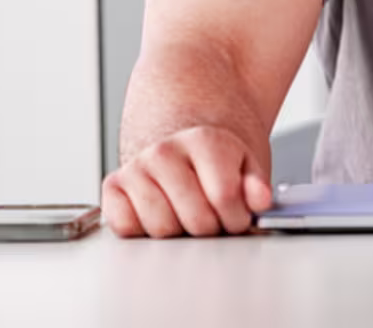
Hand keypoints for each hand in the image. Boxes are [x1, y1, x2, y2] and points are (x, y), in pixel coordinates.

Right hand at [101, 126, 273, 237]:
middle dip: (210, 228)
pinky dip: (142, 231)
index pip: (224, 197)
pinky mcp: (113, 186)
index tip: (237, 216)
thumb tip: (259, 199)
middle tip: (213, 216)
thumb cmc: (215, 161)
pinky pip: (124, 227)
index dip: (236, 218)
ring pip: (161, 229)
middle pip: (195, 220)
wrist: (183, 144)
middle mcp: (165, 151)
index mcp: (204, 140)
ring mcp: (136, 167)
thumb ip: (257, 185)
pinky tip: (160, 213)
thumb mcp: (246, 166)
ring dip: (178, 231)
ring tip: (186, 213)